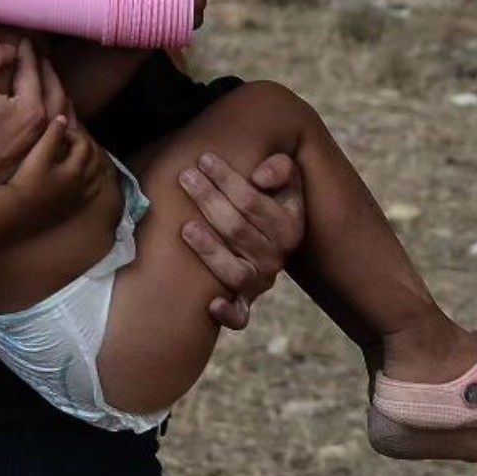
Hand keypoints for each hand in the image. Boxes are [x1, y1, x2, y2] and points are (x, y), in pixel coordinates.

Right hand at [0, 38, 50, 198]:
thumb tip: (10, 50)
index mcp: (32, 112)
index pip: (34, 72)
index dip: (28, 53)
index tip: (24, 41)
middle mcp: (42, 136)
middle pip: (54, 94)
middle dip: (47, 71)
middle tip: (40, 57)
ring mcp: (39, 156)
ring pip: (59, 117)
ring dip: (56, 94)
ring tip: (48, 82)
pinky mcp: (31, 170)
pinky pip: (53, 139)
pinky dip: (55, 120)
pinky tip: (46, 115)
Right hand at [7, 114, 105, 223]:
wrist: (16, 212)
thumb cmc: (26, 182)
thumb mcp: (38, 155)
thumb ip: (52, 135)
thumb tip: (63, 119)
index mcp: (75, 169)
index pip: (83, 144)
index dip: (74, 134)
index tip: (62, 131)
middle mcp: (81, 184)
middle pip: (94, 160)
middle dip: (87, 147)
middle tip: (76, 140)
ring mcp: (78, 197)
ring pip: (96, 177)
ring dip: (94, 164)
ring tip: (86, 157)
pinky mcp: (71, 208)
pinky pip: (91, 193)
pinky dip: (93, 182)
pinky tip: (86, 180)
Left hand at [174, 150, 304, 327]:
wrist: (275, 238)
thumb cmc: (272, 200)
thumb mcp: (286, 180)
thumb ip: (281, 169)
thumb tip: (260, 176)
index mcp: (291, 226)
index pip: (253, 202)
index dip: (227, 179)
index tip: (203, 158)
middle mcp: (278, 258)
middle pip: (238, 230)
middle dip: (209, 200)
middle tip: (185, 176)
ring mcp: (261, 282)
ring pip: (234, 271)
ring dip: (209, 249)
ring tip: (185, 227)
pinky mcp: (245, 303)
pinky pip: (240, 317)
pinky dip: (227, 313)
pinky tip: (211, 304)